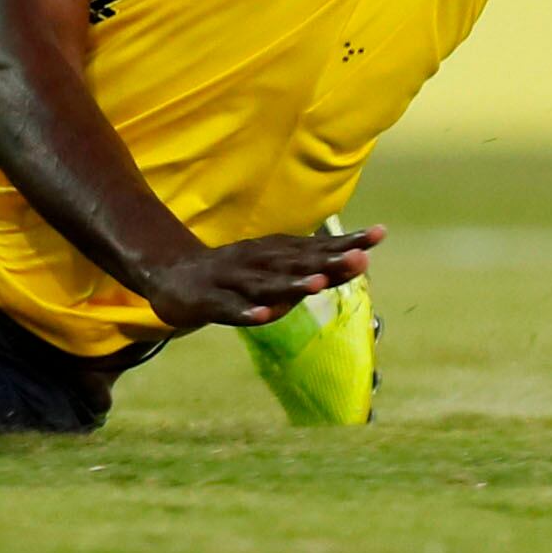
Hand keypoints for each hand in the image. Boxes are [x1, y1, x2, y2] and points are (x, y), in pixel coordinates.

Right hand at [134, 224, 383, 332]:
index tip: (379, 234)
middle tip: (360, 256)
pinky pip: (229, 309)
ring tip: (318, 285)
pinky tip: (263, 318)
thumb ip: (315, 269)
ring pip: (264, 285)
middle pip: (295, 262)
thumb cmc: (235, 276)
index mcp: (274, 254)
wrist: (172, 276)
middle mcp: (256, 262)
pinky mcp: (208, 300)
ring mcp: (231, 280)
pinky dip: (245, 313)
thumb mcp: (277, 271)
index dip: (346, 243)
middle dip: (327, 261)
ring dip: (290, 285)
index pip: (316, 248)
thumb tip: (361, 258)